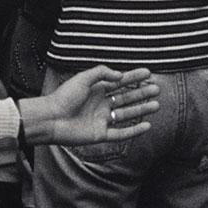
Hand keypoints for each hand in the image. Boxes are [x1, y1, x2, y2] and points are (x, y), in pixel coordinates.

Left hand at [21, 66, 159, 146]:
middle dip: (141, 94)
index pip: (120, 82)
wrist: (51, 118)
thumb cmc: (64, 97)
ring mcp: (101, 120)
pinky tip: (147, 125)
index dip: (134, 78)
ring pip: (126, 114)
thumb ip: (102, 73)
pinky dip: (134, 131)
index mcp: (96, 90)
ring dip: (141, 110)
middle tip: (157, 89)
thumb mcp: (82, 78)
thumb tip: (121, 75)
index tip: (148, 73)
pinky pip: (121, 133)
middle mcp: (101, 105)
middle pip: (126, 98)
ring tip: (156, 105)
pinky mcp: (100, 134)